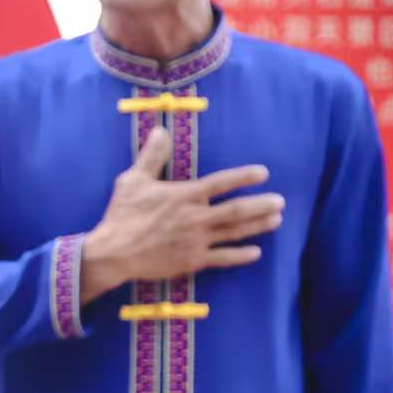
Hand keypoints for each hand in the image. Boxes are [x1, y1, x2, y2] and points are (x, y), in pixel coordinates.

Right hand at [79, 127, 281, 301]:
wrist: (111, 254)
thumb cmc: (121, 215)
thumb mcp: (132, 180)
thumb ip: (152, 156)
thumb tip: (161, 130)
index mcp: (184, 195)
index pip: (222, 183)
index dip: (244, 176)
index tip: (263, 173)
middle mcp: (195, 217)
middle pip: (237, 210)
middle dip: (261, 205)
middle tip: (280, 201)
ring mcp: (195, 241)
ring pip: (234, 232)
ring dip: (257, 226)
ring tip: (276, 220)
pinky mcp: (191, 261)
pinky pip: (222, 258)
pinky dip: (240, 256)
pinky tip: (255, 253)